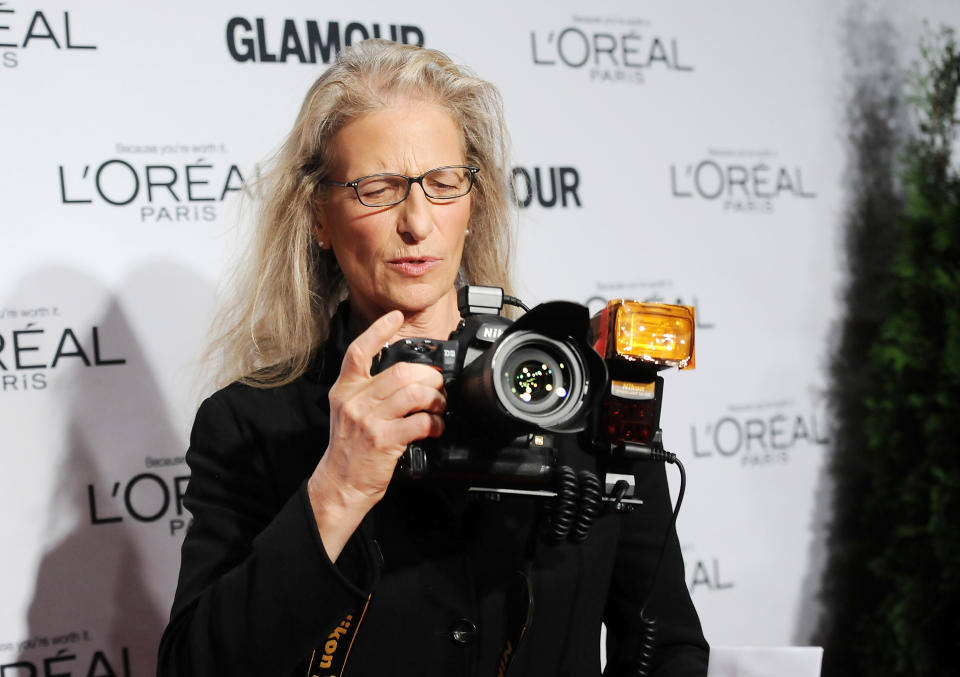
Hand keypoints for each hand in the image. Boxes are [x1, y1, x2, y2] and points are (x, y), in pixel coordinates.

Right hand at [307, 310, 445, 558]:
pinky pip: (420, 422)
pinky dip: (435, 423)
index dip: (378, 330)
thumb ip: (368, 391)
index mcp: (345, 390)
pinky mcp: (384, 440)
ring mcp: (368, 420)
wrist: (340, 484)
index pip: (359, 351)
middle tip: (438, 384)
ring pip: (413, 393)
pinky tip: (436, 427)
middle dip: (429, 376)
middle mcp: (355, 401)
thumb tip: (405, 376)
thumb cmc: (350, 449)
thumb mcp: (347, 412)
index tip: (395, 317)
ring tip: (439, 406)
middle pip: (400, 371)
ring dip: (435, 398)